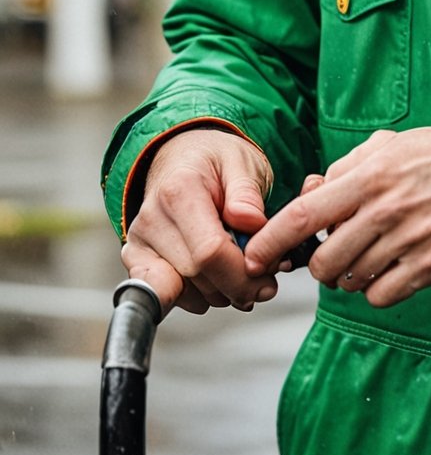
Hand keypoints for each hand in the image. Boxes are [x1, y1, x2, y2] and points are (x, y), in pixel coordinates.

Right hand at [121, 128, 276, 315]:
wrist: (183, 157)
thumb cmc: (215, 160)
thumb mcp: (242, 161)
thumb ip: (248, 193)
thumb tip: (251, 222)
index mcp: (179, 190)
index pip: (209, 252)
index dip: (243, 272)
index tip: (268, 273)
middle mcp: (152, 219)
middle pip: (198, 276)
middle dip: (237, 284)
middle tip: (263, 276)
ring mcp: (140, 243)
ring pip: (185, 293)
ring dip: (220, 291)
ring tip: (238, 267)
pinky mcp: (137, 261)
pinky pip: (169, 297)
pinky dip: (199, 295)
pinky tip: (215, 274)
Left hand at [244, 127, 430, 307]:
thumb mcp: (388, 146)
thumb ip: (345, 168)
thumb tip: (311, 191)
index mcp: (368, 178)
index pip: (304, 216)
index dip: (271, 241)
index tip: (254, 257)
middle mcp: (384, 211)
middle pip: (323, 261)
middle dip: (320, 263)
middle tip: (335, 251)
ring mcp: (407, 242)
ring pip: (350, 282)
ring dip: (350, 275)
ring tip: (370, 254)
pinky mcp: (429, 267)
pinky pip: (380, 296)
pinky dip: (376, 290)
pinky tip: (389, 270)